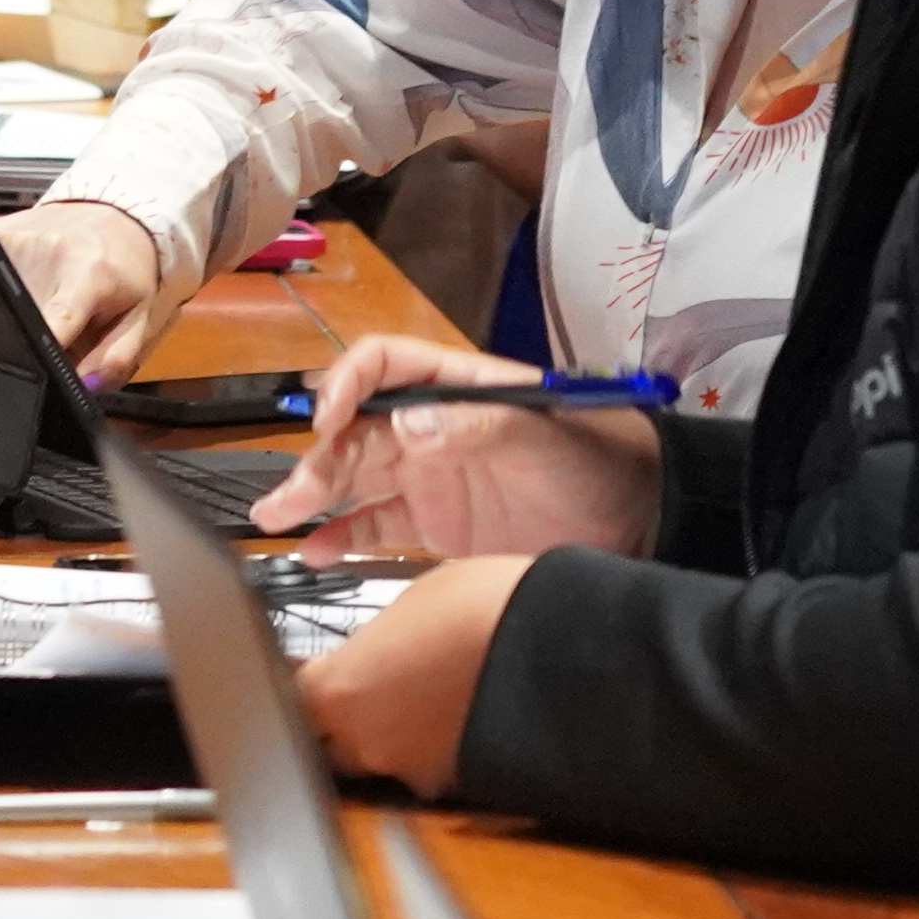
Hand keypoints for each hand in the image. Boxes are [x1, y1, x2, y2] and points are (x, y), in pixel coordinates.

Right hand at [0, 199, 173, 381]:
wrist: (116, 216)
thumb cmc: (127, 271)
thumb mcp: (139, 318)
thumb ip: (116, 359)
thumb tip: (85, 387)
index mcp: (89, 275)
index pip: (56, 321)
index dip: (42, 350)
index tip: (35, 369)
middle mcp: (50, 251)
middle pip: (19, 316)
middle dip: (24, 339)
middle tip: (39, 340)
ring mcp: (19, 237)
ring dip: (10, 314)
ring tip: (33, 308)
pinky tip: (9, 289)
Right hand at [248, 337, 660, 561]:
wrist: (642, 521)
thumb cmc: (601, 458)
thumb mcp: (544, 436)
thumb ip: (476, 428)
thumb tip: (408, 427)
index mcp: (455, 387)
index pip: (383, 367)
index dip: (348, 385)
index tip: (328, 420)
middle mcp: (432, 428)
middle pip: (357, 430)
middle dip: (318, 457)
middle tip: (287, 495)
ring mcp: (431, 478)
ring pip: (356, 478)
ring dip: (315, 495)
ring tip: (276, 517)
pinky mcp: (437, 526)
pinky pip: (377, 526)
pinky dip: (343, 536)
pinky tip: (317, 550)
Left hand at [292, 554, 525, 793]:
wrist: (555, 651)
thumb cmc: (482, 608)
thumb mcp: (408, 604)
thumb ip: (371, 644)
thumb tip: (370, 654)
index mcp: (339, 689)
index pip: (292, 702)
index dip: (295, 688)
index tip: (299, 676)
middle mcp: (365, 741)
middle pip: (326, 744)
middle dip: (335, 722)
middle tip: (361, 689)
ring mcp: (411, 771)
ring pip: (380, 760)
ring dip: (387, 737)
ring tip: (417, 698)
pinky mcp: (456, 788)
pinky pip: (427, 771)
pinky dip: (432, 750)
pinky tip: (452, 719)